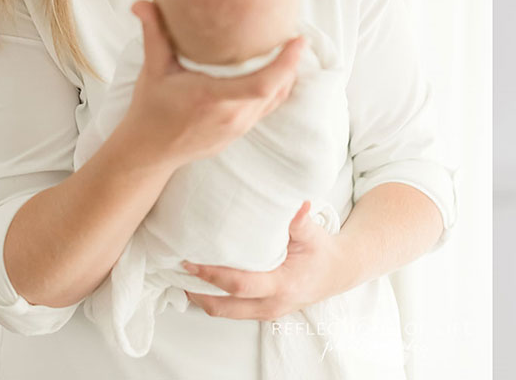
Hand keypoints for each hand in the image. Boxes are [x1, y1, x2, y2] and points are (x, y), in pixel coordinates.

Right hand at [117, 0, 304, 169]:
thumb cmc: (151, 109)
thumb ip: (153, 34)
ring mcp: (239, 126)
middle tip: (297, 34)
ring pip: (277, 98)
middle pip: (278, 88)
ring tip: (292, 48)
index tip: (299, 39)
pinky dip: (279, 88)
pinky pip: (269, 107)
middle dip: (292, 62)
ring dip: (288, 74)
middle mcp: (232, 115)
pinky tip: (281, 70)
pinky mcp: (241, 131)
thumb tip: (141, 2)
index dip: (286, 62)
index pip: (262, 83)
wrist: (149, 152)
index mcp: (213, 98)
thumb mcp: (152, 70)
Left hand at [184, 202, 350, 319]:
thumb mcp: (313, 233)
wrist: (337, 272)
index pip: (239, 284)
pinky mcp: (262, 312)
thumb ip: (300, 221)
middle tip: (177, 271)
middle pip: (223, 307)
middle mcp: (271, 305)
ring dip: (203, 297)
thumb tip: (297, 203)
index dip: (212, 274)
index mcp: (282, 285)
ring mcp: (266, 312)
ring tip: (184, 276)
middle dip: (196, 291)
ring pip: (224, 312)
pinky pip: (232, 310)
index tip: (191, 260)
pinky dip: (215, 298)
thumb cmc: (322, 251)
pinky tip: (205, 282)